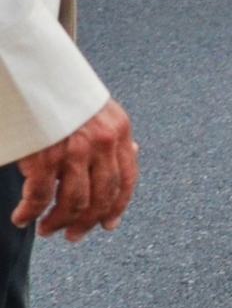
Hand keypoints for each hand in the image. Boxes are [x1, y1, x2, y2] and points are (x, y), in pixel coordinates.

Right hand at [12, 99, 137, 240]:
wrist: (34, 71)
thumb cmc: (62, 93)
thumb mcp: (98, 109)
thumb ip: (113, 134)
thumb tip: (133, 152)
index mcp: (117, 131)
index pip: (126, 178)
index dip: (118, 205)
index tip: (108, 225)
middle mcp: (101, 142)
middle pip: (101, 196)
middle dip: (87, 222)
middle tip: (73, 236)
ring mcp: (73, 150)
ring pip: (72, 202)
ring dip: (58, 222)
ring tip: (47, 230)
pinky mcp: (43, 156)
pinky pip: (39, 197)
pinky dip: (30, 213)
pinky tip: (22, 219)